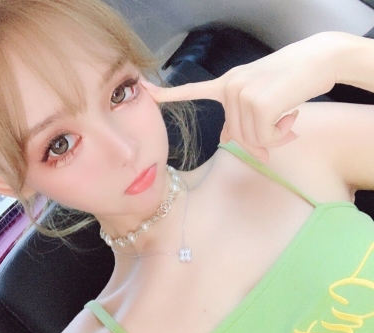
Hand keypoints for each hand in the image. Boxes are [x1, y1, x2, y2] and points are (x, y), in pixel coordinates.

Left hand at [142, 32, 341, 160]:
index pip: (193, 90)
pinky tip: (291, 116)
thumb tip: (225, 141)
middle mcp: (230, 87)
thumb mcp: (258, 96)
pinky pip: (265, 138)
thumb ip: (239, 117)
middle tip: (283, 129)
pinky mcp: (258, 104)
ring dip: (273, 137)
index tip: (144, 92)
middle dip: (258, 142)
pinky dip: (280, 135)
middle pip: (235, 135)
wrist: (319, 59)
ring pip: (251, 139)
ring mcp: (242, 95)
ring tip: (288, 116)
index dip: (168, 95)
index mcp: (227, 83)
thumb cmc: (290, 78)